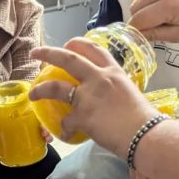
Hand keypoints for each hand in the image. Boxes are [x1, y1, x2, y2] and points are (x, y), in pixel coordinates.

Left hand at [29, 39, 153, 157]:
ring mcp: (88, 96)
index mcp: (114, 72)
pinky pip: (66, 121)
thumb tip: (107, 98)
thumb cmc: (144, 118)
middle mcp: (99, 78)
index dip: (78, 44)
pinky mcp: (82, 116)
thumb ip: (115, 90)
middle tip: (36, 53)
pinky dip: (64, 129)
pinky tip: (66, 134)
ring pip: (55, 86)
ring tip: (32, 94)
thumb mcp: (130, 93)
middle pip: (68, 58)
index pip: (93, 49)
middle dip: (48, 53)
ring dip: (40, 89)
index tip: (67, 44)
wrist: (146, 135)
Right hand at [128, 0, 178, 41]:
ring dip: (142, 7)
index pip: (139, 20)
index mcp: (170, 4)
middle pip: (134, 7)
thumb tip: (136, 35)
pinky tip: (159, 0)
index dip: (136, 29)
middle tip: (152, 23)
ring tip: (158, 10)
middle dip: (139, 18)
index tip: (140, 34)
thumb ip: (156, 35)